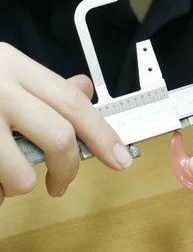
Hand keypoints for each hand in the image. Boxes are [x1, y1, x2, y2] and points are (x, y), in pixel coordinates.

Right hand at [0, 43, 133, 204]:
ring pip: (19, 176)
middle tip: (60, 184)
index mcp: (14, 66)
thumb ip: (43, 85)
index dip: (102, 134)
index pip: (72, 102)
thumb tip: (84, 91)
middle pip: (58, 138)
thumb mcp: (4, 68)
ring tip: (2, 172)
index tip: (121, 158)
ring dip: (16, 186)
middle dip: (67, 170)